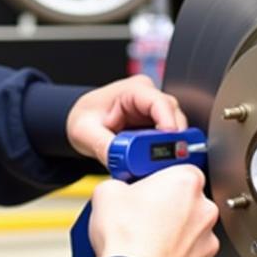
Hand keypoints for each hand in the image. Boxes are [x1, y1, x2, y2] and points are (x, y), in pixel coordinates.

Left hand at [66, 75, 186, 165]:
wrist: (82, 121)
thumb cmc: (84, 117)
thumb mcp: (84, 132)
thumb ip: (103, 146)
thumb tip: (122, 161)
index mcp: (133, 89)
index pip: (159, 102)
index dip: (169, 121)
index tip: (169, 143)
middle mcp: (149, 97)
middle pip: (174, 117)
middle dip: (171, 141)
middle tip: (162, 163)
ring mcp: (155, 112)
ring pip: (175, 130)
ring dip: (167, 149)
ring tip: (153, 166)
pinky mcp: (156, 127)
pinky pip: (167, 140)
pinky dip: (162, 153)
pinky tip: (152, 164)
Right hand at [88, 165, 218, 256]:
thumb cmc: (127, 241)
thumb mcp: (106, 193)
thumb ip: (117, 183)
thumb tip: (115, 189)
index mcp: (186, 181)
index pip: (178, 168)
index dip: (158, 177)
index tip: (145, 184)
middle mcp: (204, 210)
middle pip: (185, 201)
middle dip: (164, 206)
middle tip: (139, 215)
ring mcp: (207, 241)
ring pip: (189, 231)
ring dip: (171, 235)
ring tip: (142, 242)